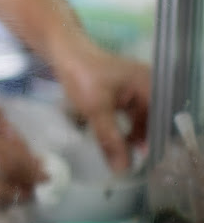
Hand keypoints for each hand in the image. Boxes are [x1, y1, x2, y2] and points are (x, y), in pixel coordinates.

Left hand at [53, 41, 150, 172]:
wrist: (63, 54)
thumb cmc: (83, 76)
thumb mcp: (96, 110)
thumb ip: (110, 139)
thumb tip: (122, 169)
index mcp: (149, 86)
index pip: (160, 120)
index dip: (152, 141)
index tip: (140, 160)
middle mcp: (147, 86)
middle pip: (149, 120)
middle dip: (139, 140)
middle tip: (126, 161)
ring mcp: (134, 88)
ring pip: (137, 119)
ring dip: (127, 135)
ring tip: (118, 153)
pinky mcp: (120, 91)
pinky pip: (126, 114)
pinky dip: (119, 126)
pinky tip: (111, 139)